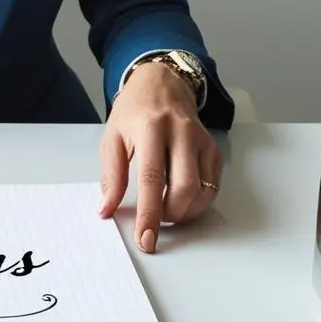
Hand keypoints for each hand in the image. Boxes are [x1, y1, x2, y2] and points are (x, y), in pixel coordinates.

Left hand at [98, 62, 223, 252]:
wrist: (162, 83)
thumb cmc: (133, 112)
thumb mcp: (112, 138)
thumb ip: (111, 176)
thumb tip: (107, 210)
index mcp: (151, 129)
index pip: (152, 179)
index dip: (149, 214)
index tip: (145, 238)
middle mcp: (181, 133)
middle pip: (184, 187)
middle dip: (170, 215)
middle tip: (155, 222)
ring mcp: (201, 140)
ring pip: (203, 189)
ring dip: (185, 212)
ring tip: (166, 211)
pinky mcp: (213, 148)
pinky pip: (213, 184)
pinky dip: (198, 202)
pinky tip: (182, 201)